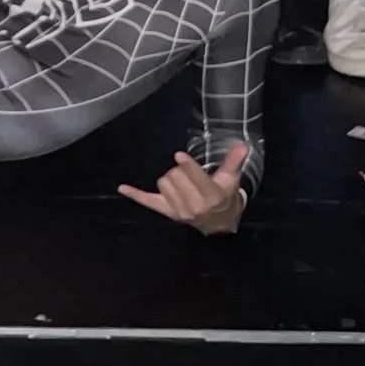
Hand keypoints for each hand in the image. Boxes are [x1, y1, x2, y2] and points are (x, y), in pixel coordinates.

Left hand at [119, 143, 250, 234]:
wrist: (218, 220)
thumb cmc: (223, 194)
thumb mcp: (231, 178)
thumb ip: (233, 161)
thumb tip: (242, 145)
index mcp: (211, 196)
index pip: (195, 177)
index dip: (187, 165)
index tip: (179, 156)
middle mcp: (194, 206)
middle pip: (175, 176)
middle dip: (180, 170)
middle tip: (190, 175)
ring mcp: (178, 211)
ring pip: (162, 182)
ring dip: (170, 177)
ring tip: (182, 182)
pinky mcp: (165, 211)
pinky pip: (147, 201)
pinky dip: (135, 194)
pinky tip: (122, 188)